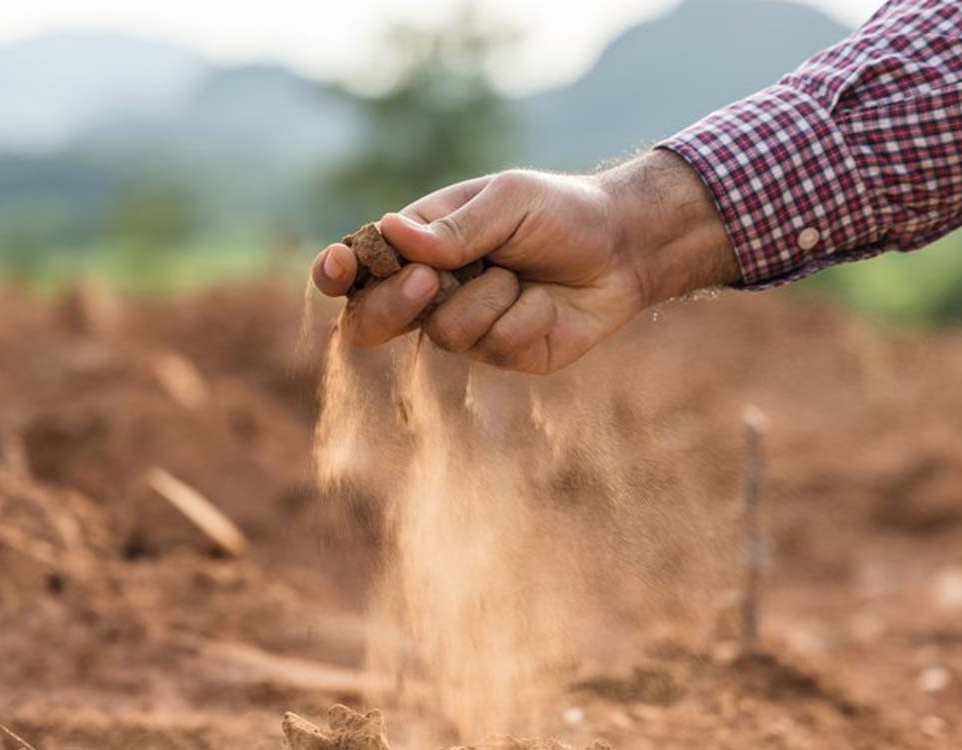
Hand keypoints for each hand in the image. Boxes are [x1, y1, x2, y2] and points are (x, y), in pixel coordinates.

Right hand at [311, 149, 739, 373]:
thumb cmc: (561, 212)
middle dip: (395, 305)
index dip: (337, 272)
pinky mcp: (503, 354)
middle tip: (429, 282)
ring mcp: (466, 327)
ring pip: (443, 334)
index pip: (360, 265)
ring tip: (522, 276)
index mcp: (421, 243)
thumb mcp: (509, 201)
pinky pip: (495, 345)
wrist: (625, 248)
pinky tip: (546, 301)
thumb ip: (455, 227)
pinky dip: (526, 317)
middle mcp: (433, 290)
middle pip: (373, 318)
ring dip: (488, 299)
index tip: (336, 268)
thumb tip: (391, 234)